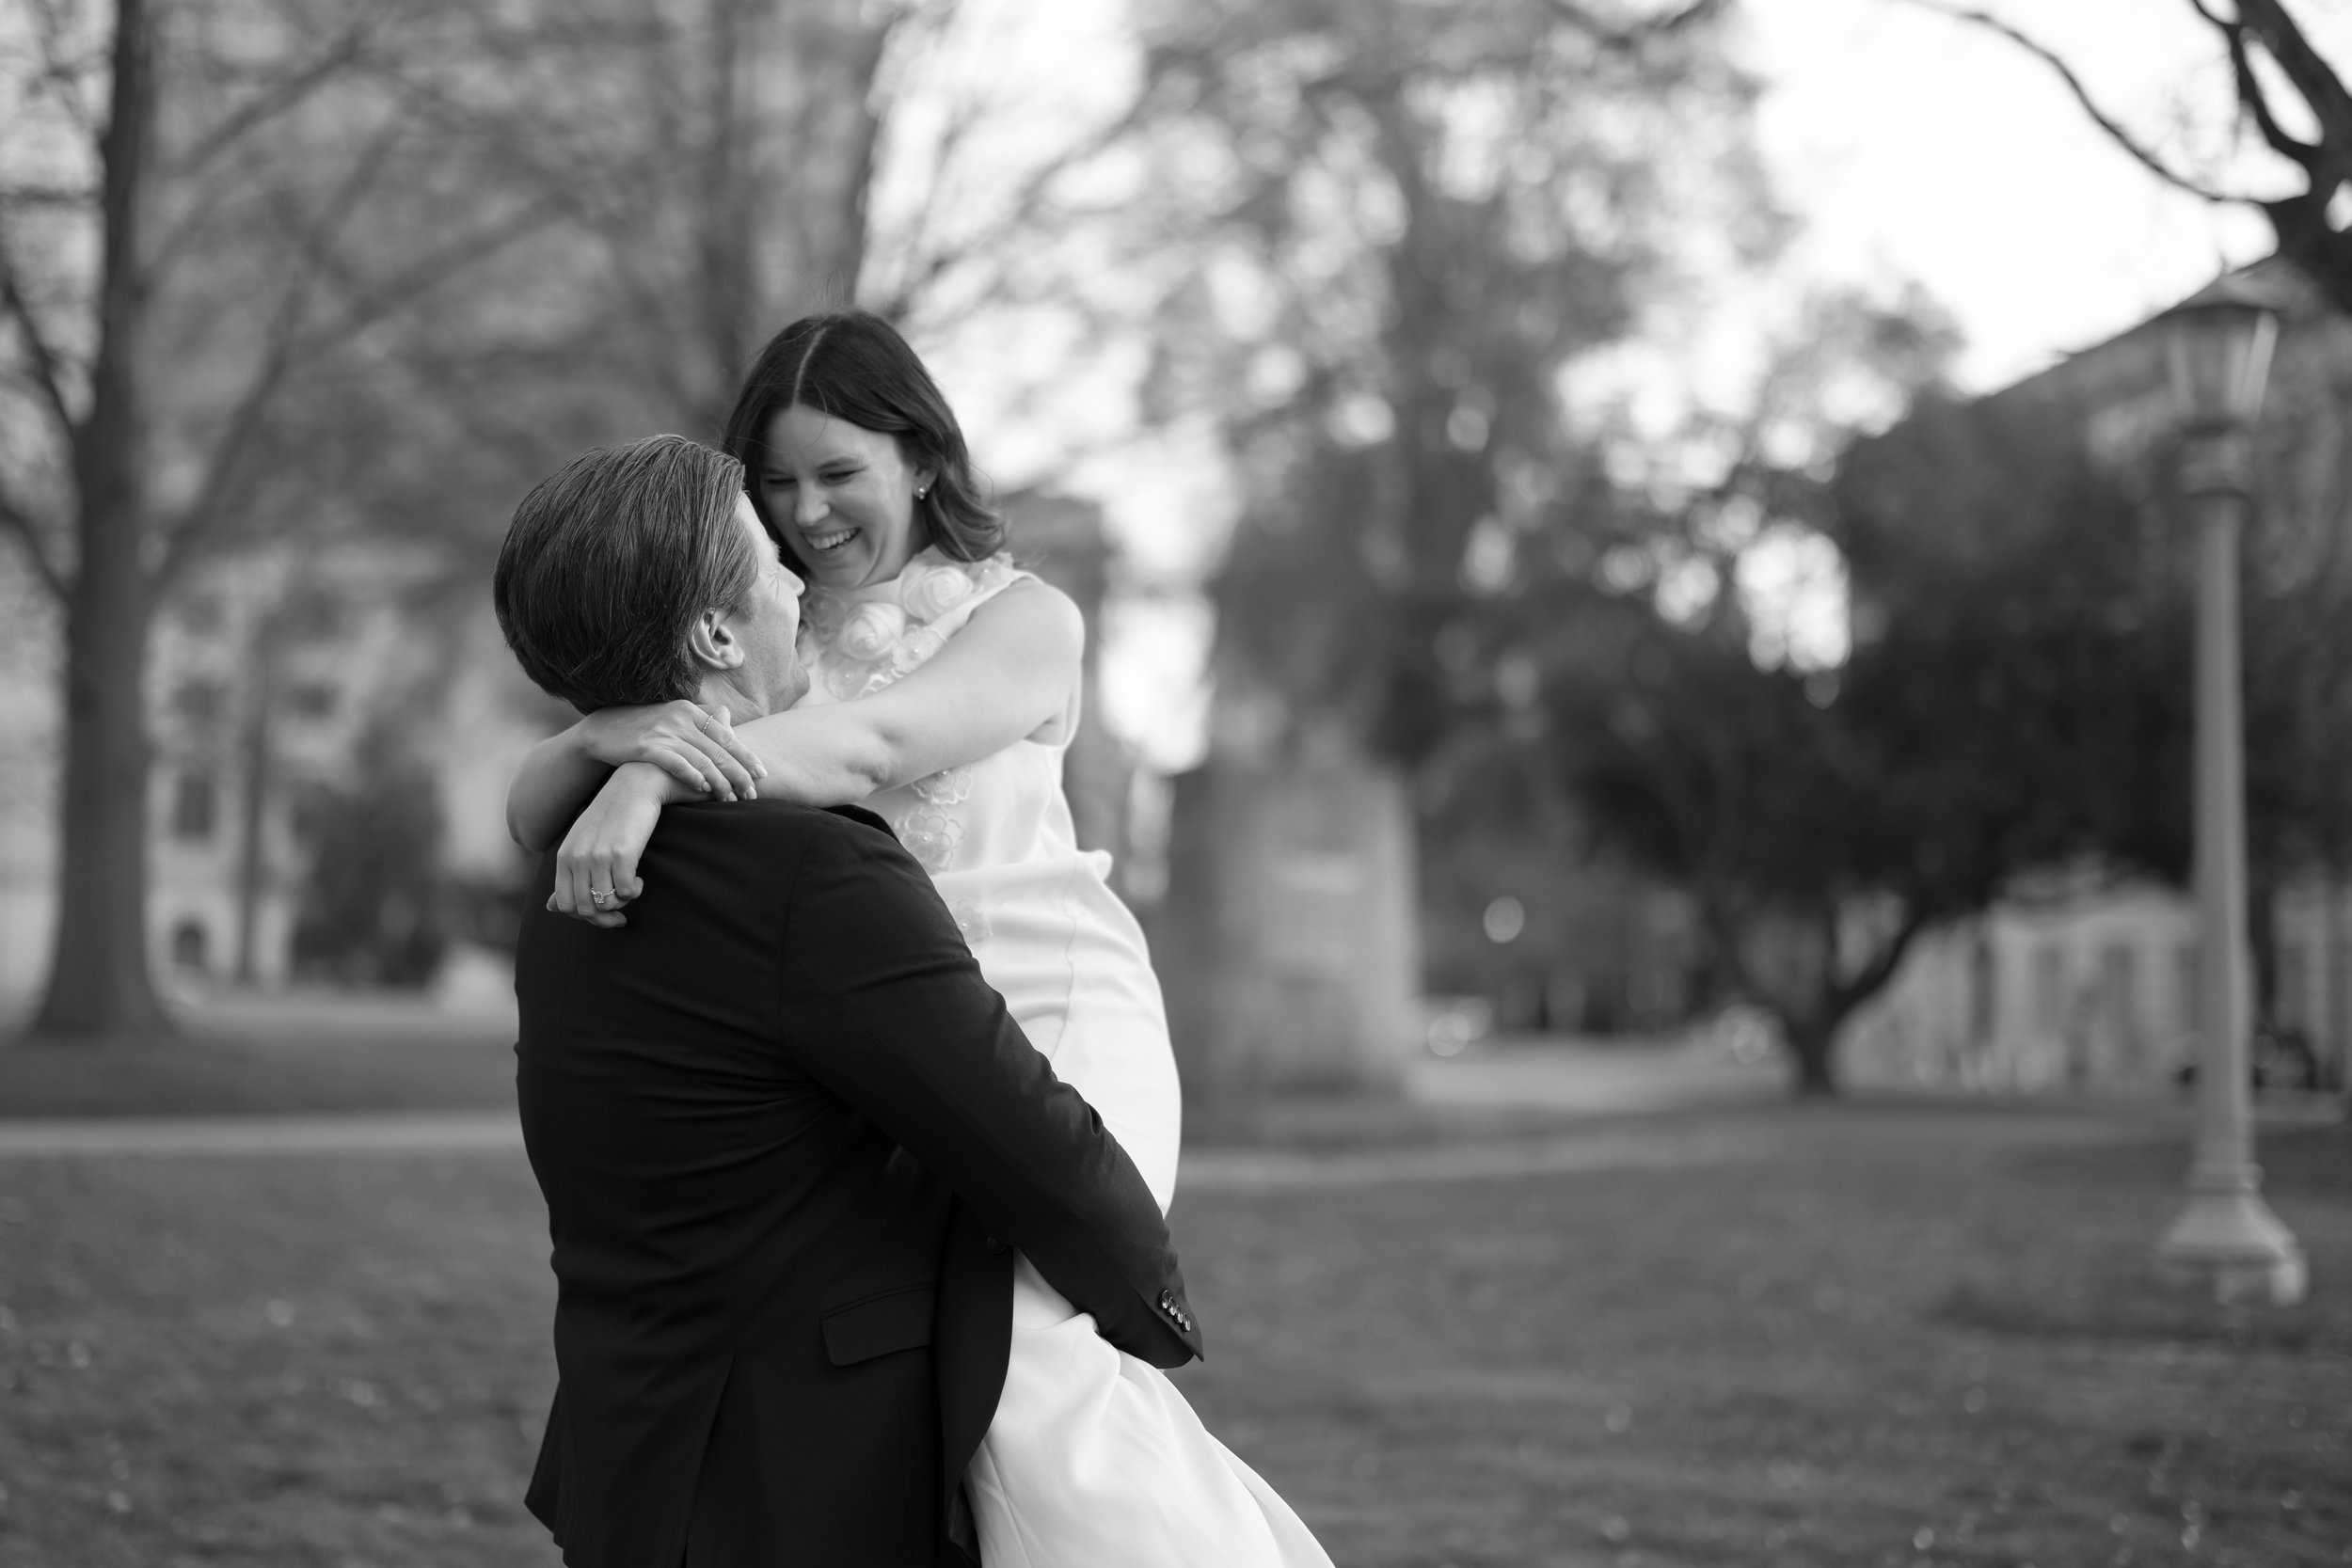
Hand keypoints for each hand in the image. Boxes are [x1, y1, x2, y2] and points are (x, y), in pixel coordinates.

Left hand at [548, 763, 673, 926]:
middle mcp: (578, 858)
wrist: (634, 786)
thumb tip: (550, 908)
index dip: (584, 917)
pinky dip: (635, 891)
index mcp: (564, 857)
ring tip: (630, 887)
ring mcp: (599, 856)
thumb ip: (567, 876)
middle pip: (586, 909)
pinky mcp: (623, 853)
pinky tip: (639, 879)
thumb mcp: (582, 845)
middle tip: (621, 912)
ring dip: (622, 902)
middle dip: (605, 917)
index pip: (564, 905)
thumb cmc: (610, 817)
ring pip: (607, 903)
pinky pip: (627, 891)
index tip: (603, 913)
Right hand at [574, 701, 765, 801]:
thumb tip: (730, 726)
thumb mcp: (673, 719)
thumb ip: (701, 723)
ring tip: (732, 798)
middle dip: (739, 774)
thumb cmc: (643, 728)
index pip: (727, 736)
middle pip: (719, 750)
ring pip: (702, 759)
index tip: (761, 774)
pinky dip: (693, 776)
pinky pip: (677, 763)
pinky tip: (705, 789)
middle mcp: (681, 718)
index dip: (746, 756)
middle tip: (753, 794)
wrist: (603, 730)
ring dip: (720, 782)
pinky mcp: (648, 746)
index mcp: (691, 711)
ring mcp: (665, 732)